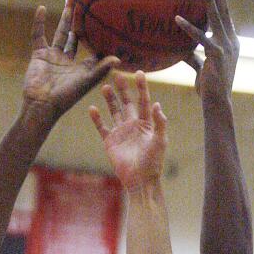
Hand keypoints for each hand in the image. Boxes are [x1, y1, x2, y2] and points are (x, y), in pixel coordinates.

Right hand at [22, 5, 118, 120]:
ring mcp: (53, 57)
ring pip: (60, 35)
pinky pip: (38, 35)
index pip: (94, 54)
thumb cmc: (66, 97)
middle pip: (76, 41)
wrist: (42, 104)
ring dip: (65, 22)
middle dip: (82, 28)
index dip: (101, 43)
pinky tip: (42, 8)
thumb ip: (101, 70)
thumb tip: (118, 58)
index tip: (111, 29)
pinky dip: (39, 22)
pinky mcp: (39, 55)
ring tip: (71, 6)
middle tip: (89, 12)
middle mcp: (68, 62)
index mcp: (82, 70)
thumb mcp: (86, 82)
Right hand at [89, 72, 166, 189]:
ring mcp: (121, 133)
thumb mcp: (160, 141)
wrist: (140, 181)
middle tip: (117, 74)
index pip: (143, 101)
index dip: (141, 87)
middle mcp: (133, 125)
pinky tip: (92, 108)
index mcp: (146, 124)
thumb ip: (160, 123)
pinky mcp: (110, 142)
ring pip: (114, 111)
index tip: (139, 73)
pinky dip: (97, 118)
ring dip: (110, 100)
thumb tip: (157, 104)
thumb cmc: (153, 163)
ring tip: (105, 87)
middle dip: (123, 89)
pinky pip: (102, 127)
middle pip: (127, 103)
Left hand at [176, 0, 238, 101]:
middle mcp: (231, 42)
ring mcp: (226, 46)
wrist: (218, 102)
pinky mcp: (216, 54)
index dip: (222, 0)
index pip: (226, 17)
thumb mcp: (202, 70)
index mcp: (231, 43)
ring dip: (209, 0)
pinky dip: (188, 28)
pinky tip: (177, 19)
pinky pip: (201, 37)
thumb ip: (195, 58)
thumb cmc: (210, 88)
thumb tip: (183, 52)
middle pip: (224, 12)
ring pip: (217, 17)